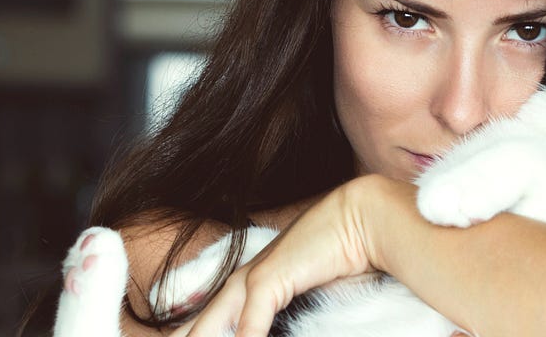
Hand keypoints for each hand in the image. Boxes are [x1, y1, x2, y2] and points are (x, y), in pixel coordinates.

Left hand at [170, 176, 387, 336]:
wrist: (359, 220)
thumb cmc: (339, 260)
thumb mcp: (303, 298)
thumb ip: (281, 319)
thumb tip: (271, 331)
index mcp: (244, 289)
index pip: (203, 324)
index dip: (186, 334)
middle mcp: (239, 284)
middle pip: (198, 328)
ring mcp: (251, 279)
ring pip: (211, 327)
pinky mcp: (269, 278)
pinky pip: (249, 322)